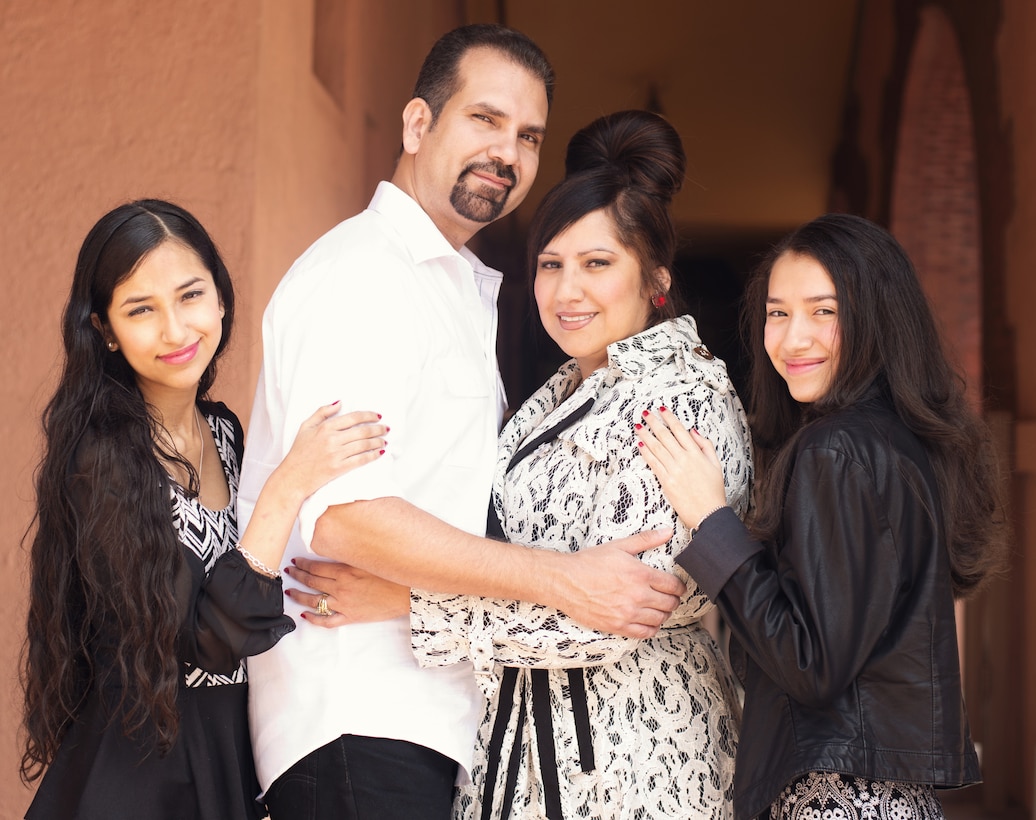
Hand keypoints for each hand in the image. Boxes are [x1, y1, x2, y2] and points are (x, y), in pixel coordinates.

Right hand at [279, 405, 387, 498]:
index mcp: (325, 427)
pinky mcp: (339, 468)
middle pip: (362, 431)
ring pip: (364, 445)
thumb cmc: (298, 452)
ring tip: (384, 440)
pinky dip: (372, 455)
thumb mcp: (305, 427)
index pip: (353, 418)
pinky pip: (360, 460)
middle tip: (386, 429)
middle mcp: (332, 439)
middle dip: (378, 429)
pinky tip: (379, 452)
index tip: (377, 416)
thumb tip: (339, 402)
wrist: (293, 477)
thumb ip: (322, 412)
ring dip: (378, 441)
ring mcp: (336, 454)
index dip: (368, 416)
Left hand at [285, 555, 410, 626]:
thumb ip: (351, 555)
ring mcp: (344, 603)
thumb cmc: (393, 573)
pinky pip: (327, 620)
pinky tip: (305, 616)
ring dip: (299, 595)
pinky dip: (314, 619)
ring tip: (290, 591)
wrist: (408, 593)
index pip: (316, 566)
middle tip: (289, 572)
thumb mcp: (370, 558)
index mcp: (345, 570)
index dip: (302, 564)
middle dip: (297, 575)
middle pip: (312, 581)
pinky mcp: (350, 616)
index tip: (295, 561)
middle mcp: (340, 587)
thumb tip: (337, 549)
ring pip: (314, 600)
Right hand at [554, 528, 684, 638]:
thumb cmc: (590, 562)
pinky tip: (648, 621)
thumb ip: (646, 539)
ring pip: (660, 619)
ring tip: (659, 608)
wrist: (565, 581)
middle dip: (673, 600)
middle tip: (669, 597)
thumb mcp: (619, 546)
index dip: (679, 586)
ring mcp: (628, 613)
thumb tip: (668, 531)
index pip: (673, 585)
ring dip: (664, 614)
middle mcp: (637, 596)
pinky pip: (645, 633)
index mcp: (640, 574)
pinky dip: (651, 628)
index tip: (677, 586)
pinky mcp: (618, 626)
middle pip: (670, 603)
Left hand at [637, 408, 727, 526]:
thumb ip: (705, 446)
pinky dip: (646, 453)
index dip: (669, 418)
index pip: (680, 431)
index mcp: (696, 454)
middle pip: (665, 436)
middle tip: (644, 413)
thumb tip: (693, 431)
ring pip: (657, 448)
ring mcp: (674, 470)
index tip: (661, 409)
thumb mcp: (716, 464)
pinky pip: (653, 463)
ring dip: (646, 435)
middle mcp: (684, 459)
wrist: (708, 513)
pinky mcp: (666, 482)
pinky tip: (640, 444)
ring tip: (638, 426)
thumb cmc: (713, 490)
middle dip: (654, 422)